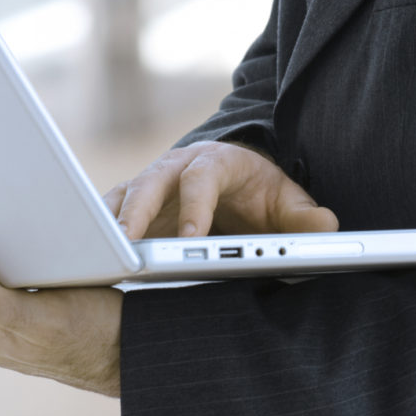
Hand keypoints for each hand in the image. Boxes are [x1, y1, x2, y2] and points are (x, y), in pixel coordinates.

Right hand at [104, 141, 337, 240]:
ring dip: (108, 221)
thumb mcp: (287, 200)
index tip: (191, 240)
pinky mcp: (134, 201)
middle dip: (135, 213)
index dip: (195, 207)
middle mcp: (177, 166)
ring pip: (122, 195)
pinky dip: (96, 229)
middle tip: (124, 245)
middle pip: (149, 182)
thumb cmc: (261, 193)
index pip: (201, 179)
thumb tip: (328, 225)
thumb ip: (305, 216)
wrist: (238, 178)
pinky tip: (87, 255)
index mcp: (215, 161)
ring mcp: (151, 182)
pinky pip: (109, 211)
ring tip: (96, 252)